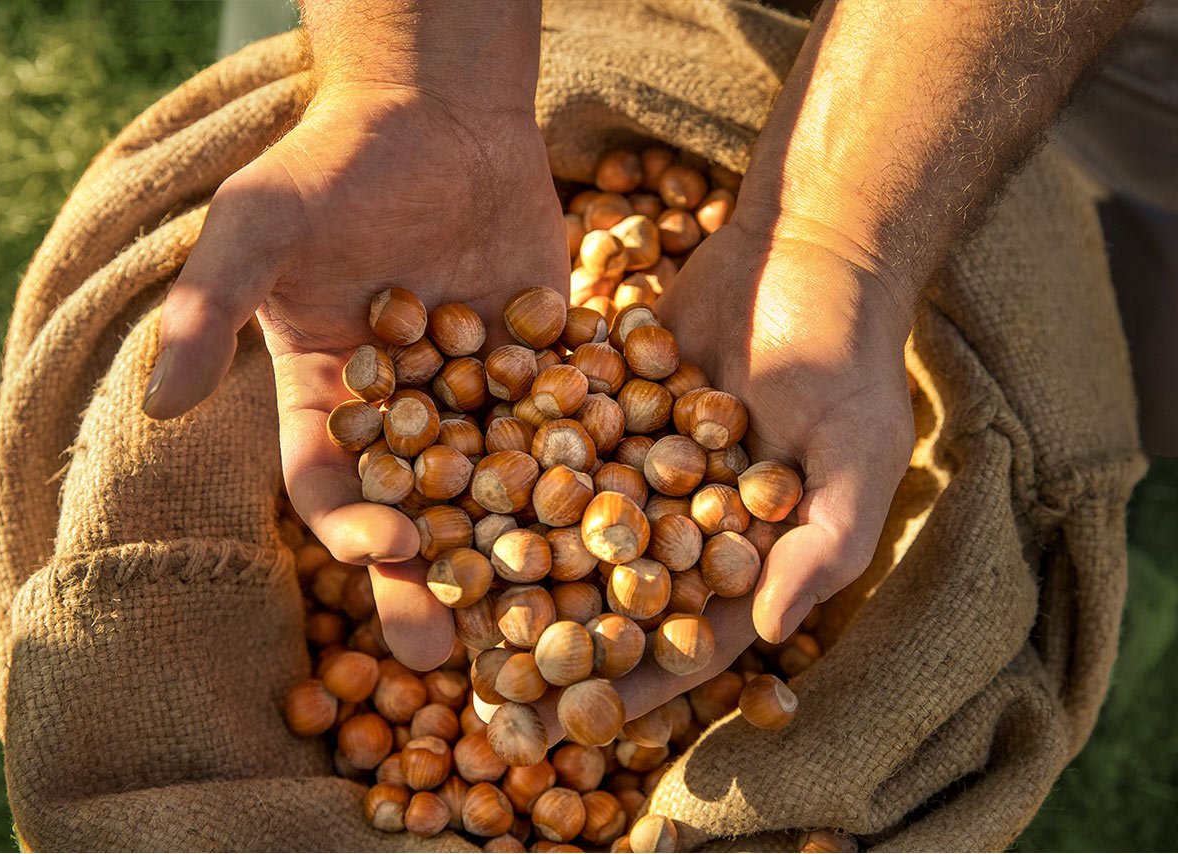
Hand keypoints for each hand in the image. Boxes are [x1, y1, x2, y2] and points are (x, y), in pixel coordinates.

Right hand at [143, 82, 567, 668]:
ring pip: (497, 487)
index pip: (330, 484)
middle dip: (431, 577)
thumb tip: (155, 402)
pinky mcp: (547, 365)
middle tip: (455, 653)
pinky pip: (568, 425)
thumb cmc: (334, 160)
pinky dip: (591, 469)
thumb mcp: (258, 223)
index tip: (387, 555)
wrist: (436, 109)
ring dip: (518, 551)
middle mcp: (405, 412)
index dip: (352, 526)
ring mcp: (480, 393)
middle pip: (416, 511)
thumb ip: (208, 306)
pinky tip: (623, 517)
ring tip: (548, 614)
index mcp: (328, 397)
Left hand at [476, 221, 915, 738]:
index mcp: (744, 553)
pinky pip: (550, 445)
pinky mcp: (603, 402)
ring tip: (451, 611)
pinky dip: (506, 473)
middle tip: (484, 692)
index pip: (685, 637)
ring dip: (514, 572)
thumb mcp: (858, 456)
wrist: (808, 250)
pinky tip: (445, 501)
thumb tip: (771, 633)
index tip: (572, 725)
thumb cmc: (852, 361)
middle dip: (554, 645)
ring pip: (567, 529)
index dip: (632, 683)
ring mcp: (638, 461)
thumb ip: (822, 545)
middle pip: (612, 598)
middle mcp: (682, 519)